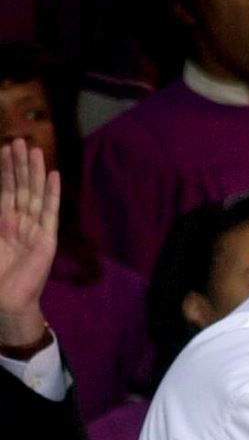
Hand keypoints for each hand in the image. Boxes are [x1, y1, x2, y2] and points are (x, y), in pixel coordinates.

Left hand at [0, 138, 57, 344]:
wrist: (6, 298)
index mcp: (2, 222)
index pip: (5, 189)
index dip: (5, 169)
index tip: (6, 147)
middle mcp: (19, 221)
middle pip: (20, 187)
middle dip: (19, 164)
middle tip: (20, 140)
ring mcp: (34, 229)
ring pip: (34, 194)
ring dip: (34, 172)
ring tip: (34, 149)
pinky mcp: (46, 239)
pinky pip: (49, 212)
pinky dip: (51, 194)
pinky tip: (53, 176)